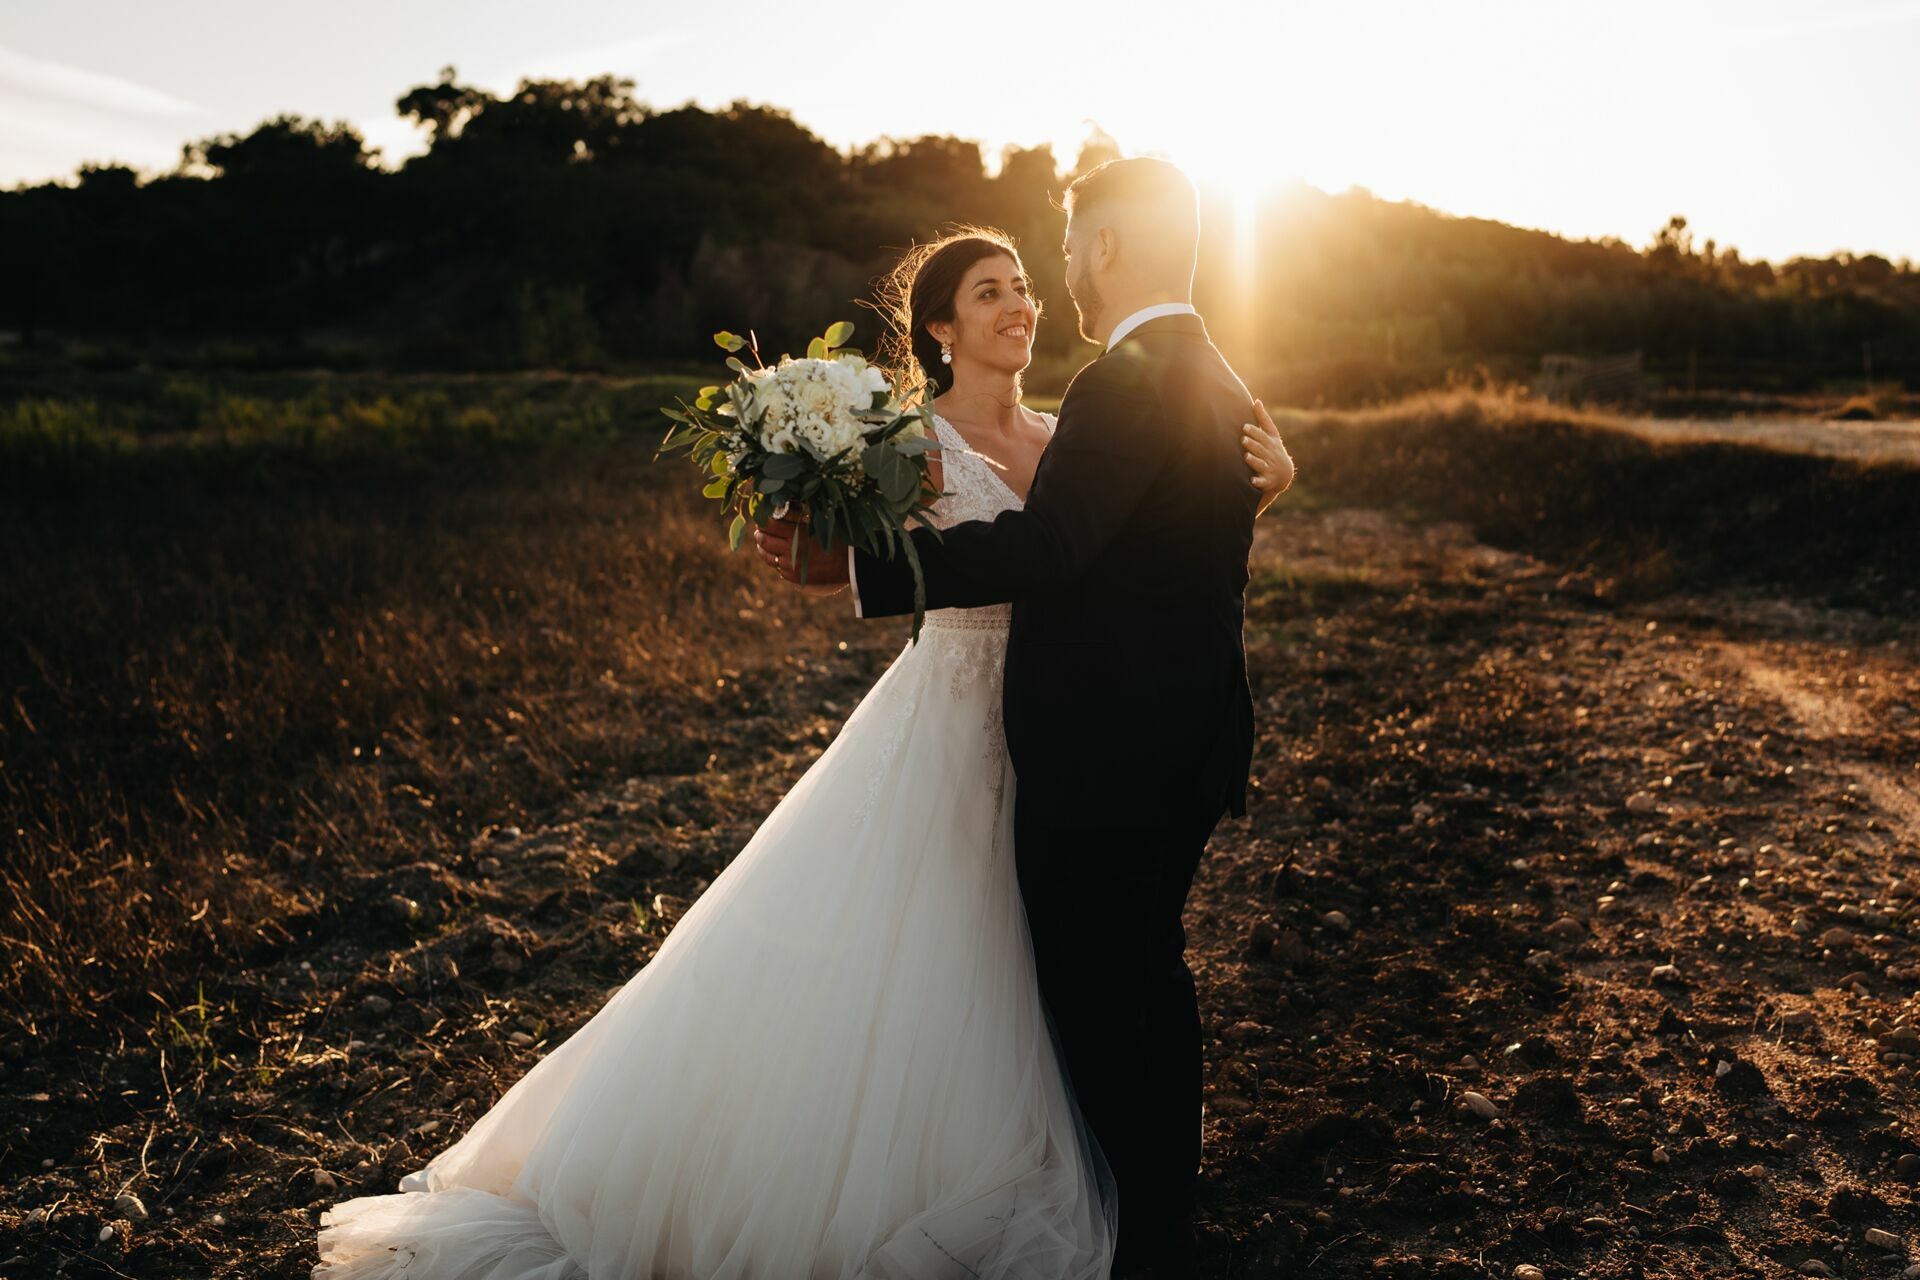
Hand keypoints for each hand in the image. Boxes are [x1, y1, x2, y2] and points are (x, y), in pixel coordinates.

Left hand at [753, 507, 849, 593]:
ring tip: (765, 542)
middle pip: (763, 540)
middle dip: (760, 533)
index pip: (768, 524)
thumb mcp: (819, 522)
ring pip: (767, 557)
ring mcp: (790, 566)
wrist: (852, 563)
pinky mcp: (794, 577)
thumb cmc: (838, 538)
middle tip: (761, 529)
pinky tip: (782, 555)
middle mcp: (790, 551)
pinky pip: (778, 568)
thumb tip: (782, 506)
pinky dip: (778, 560)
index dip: (764, 518)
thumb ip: (799, 515)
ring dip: (763, 548)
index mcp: (796, 534)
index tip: (765, 515)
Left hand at [1243, 398, 1295, 515]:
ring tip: (1246, 457)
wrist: (1284, 474)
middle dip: (1253, 444)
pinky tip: (1252, 481)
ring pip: (1261, 464)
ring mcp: (1269, 467)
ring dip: (1254, 460)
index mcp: (1271, 442)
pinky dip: (1258, 481)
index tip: (1245, 427)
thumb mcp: (1272, 434)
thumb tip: (1256, 401)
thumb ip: (1263, 418)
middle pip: (1261, 449)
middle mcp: (1270, 454)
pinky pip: (1263, 481)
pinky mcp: (1267, 480)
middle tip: (1243, 440)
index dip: (1254, 432)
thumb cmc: (1273, 449)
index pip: (1263, 436)